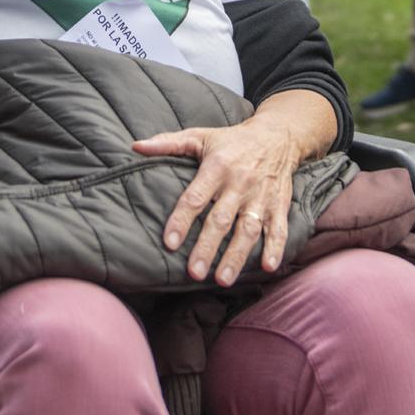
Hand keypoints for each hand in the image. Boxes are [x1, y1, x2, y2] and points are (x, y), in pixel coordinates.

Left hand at [133, 118, 301, 285]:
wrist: (277, 135)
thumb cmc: (231, 140)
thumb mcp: (200, 136)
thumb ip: (168, 144)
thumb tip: (136, 146)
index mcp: (217, 167)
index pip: (195, 197)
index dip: (182, 220)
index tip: (170, 243)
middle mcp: (239, 183)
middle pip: (221, 219)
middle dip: (207, 247)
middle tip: (193, 273)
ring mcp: (260, 196)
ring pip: (248, 229)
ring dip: (237, 256)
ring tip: (223, 279)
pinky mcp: (278, 205)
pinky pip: (278, 228)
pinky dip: (275, 247)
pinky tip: (269, 267)